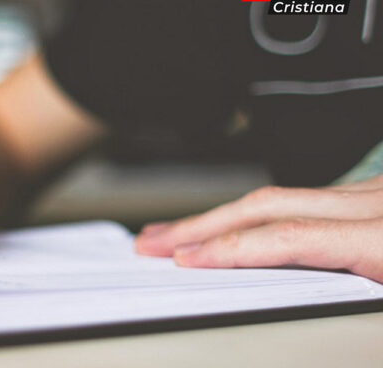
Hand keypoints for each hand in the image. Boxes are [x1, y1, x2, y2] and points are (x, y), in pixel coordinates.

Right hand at [135, 175, 382, 281]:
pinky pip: (306, 198)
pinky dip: (261, 212)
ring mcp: (375, 194)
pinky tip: (238, 224)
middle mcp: (376, 204)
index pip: (288, 238)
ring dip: (224, 215)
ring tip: (181, 233)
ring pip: (281, 195)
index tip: (184, 260)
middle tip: (154, 240)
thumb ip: (363, 300)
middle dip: (202, 223)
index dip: (229, 248)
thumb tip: (301, 321)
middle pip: (268, 205)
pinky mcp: (376, 195)